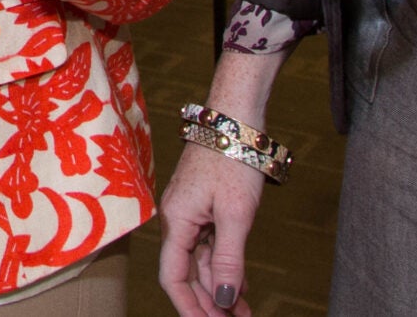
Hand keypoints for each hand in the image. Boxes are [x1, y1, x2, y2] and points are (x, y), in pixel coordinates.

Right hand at [155, 137, 263, 315]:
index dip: (188, 307)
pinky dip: (225, 266)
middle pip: (187, 273)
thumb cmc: (233, 159)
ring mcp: (191, 212)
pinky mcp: (204, 206)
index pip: (172, 277)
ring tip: (244, 311)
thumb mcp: (235, 215)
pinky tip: (241, 284)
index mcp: (176, 221)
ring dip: (220, 286)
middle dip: (209, 301)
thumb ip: (227, 260)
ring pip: (201, 260)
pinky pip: (210, 245)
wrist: (236, 119)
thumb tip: (221, 299)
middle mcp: (178, 219)